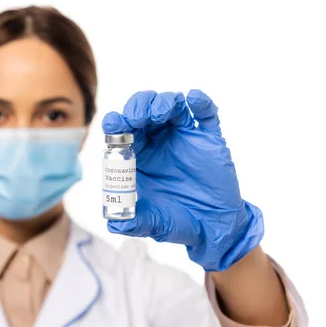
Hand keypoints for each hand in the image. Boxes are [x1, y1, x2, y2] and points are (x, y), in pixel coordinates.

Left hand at [102, 90, 262, 270]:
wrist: (213, 228)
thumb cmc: (178, 222)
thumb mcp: (153, 224)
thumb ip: (134, 223)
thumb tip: (113, 223)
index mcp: (139, 157)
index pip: (122, 131)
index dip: (116, 123)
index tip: (114, 125)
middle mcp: (159, 142)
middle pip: (144, 110)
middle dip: (138, 107)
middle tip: (137, 117)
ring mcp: (184, 138)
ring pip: (172, 106)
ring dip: (164, 102)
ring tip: (159, 113)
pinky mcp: (209, 139)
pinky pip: (206, 115)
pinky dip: (201, 102)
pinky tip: (193, 98)